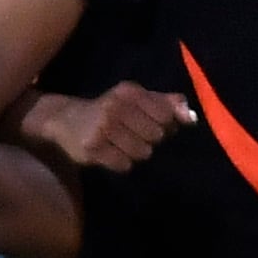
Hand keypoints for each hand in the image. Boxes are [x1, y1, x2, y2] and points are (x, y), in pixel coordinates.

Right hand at [20, 84, 192, 172]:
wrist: (65, 120)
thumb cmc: (109, 110)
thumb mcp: (136, 99)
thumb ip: (166, 104)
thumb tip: (192, 117)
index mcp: (130, 92)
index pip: (166, 115)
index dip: (165, 125)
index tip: (154, 125)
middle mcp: (116, 106)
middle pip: (156, 136)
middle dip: (149, 140)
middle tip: (134, 136)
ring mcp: (103, 128)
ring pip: (142, 152)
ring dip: (136, 153)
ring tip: (121, 145)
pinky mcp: (92, 148)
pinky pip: (123, 164)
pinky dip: (121, 163)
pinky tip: (111, 154)